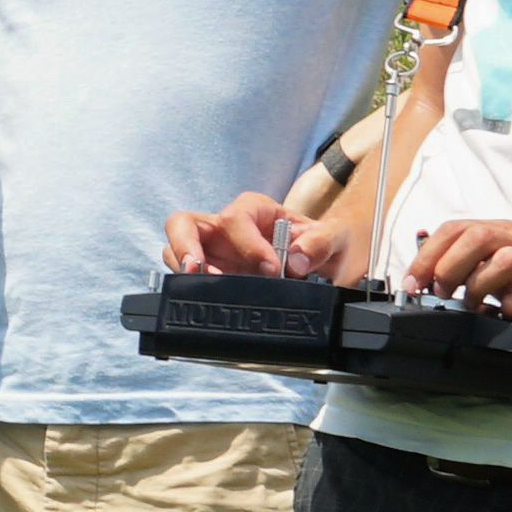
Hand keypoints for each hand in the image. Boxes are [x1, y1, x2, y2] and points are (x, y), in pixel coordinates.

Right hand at [169, 191, 354, 281]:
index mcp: (254, 210)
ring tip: (200, 287)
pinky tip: (207, 300)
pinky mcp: (214, 276)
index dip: (248, 244)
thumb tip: (296, 258)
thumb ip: (320, 242)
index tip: (272, 269)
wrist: (330, 262)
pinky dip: (189, 289)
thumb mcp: (336, 238)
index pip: (235, 218)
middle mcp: (227, 228)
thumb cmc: (327, 243)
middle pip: (183, 223)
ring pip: (175, 250)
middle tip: (197, 269)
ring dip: (182, 268)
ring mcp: (215, 253)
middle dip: (185, 245)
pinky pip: (188, 279)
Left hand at [401, 216, 511, 341]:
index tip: (412, 282)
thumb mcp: (503, 266)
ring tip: (472, 304)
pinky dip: (507, 311)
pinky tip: (505, 317)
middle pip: (476, 236)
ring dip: (477, 285)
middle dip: (446, 266)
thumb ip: (470, 266)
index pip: (455, 228)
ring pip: (502, 259)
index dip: (427, 254)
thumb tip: (425, 278)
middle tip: (440, 293)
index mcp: (502, 233)